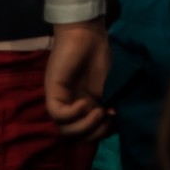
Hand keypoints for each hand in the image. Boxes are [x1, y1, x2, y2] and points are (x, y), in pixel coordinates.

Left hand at [45, 19, 112, 139]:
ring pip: (64, 129)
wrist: (88, 34)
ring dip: (83, 126)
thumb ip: (110, 102)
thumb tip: (116, 121)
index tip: (116, 121)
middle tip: (107, 120)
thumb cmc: (100, 55)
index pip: (88, 133)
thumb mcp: (111, 85)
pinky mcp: (53, 92)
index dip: (101, 133)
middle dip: (93, 134)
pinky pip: (56, 113)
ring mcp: (62, 100)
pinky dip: (71, 114)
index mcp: (86, 106)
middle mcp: (72, 106)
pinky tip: (84, 103)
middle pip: (75, 135)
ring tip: (99, 112)